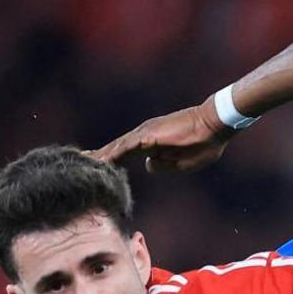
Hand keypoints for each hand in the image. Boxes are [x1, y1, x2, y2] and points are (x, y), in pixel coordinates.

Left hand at [90, 98, 237, 172]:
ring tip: (81, 164)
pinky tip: (99, 162)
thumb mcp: (182, 162)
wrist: (214, 126)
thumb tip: (148, 165)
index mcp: (152, 144)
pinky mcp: (148, 136)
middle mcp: (144, 136)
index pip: (125, 153)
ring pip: (116, 148)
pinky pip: (125, 147)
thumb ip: (164, 164)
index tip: (96, 167)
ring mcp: (145, 134)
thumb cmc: (204, 144)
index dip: (110, 161)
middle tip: (78, 162)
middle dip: (98, 157)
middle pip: (115, 149)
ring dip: (99, 157)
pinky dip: (111, 155)